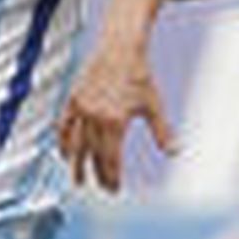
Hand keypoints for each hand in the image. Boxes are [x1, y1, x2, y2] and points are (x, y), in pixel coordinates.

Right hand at [58, 43, 175, 192]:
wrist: (120, 48)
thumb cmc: (139, 76)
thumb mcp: (153, 105)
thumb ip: (162, 131)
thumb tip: (176, 152)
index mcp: (115, 121)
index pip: (111, 159)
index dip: (112, 177)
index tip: (114, 190)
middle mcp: (95, 117)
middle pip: (93, 155)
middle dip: (96, 174)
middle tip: (101, 188)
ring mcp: (82, 108)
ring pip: (76, 144)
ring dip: (76, 164)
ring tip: (77, 180)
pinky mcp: (73, 99)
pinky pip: (64, 126)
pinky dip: (63, 142)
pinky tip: (64, 154)